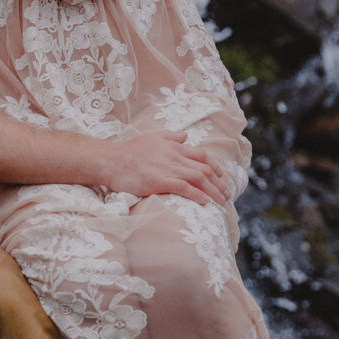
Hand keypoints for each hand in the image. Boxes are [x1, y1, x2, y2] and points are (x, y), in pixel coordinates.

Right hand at [107, 132, 229, 204]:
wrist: (112, 160)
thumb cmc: (130, 150)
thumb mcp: (153, 137)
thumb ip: (171, 136)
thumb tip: (185, 135)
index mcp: (174, 147)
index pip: (201, 155)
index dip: (214, 166)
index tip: (220, 175)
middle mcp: (175, 157)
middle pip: (205, 169)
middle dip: (219, 182)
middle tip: (226, 194)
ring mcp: (169, 169)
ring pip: (199, 179)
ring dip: (213, 191)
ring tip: (221, 201)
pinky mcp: (161, 181)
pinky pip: (185, 188)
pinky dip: (198, 195)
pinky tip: (205, 203)